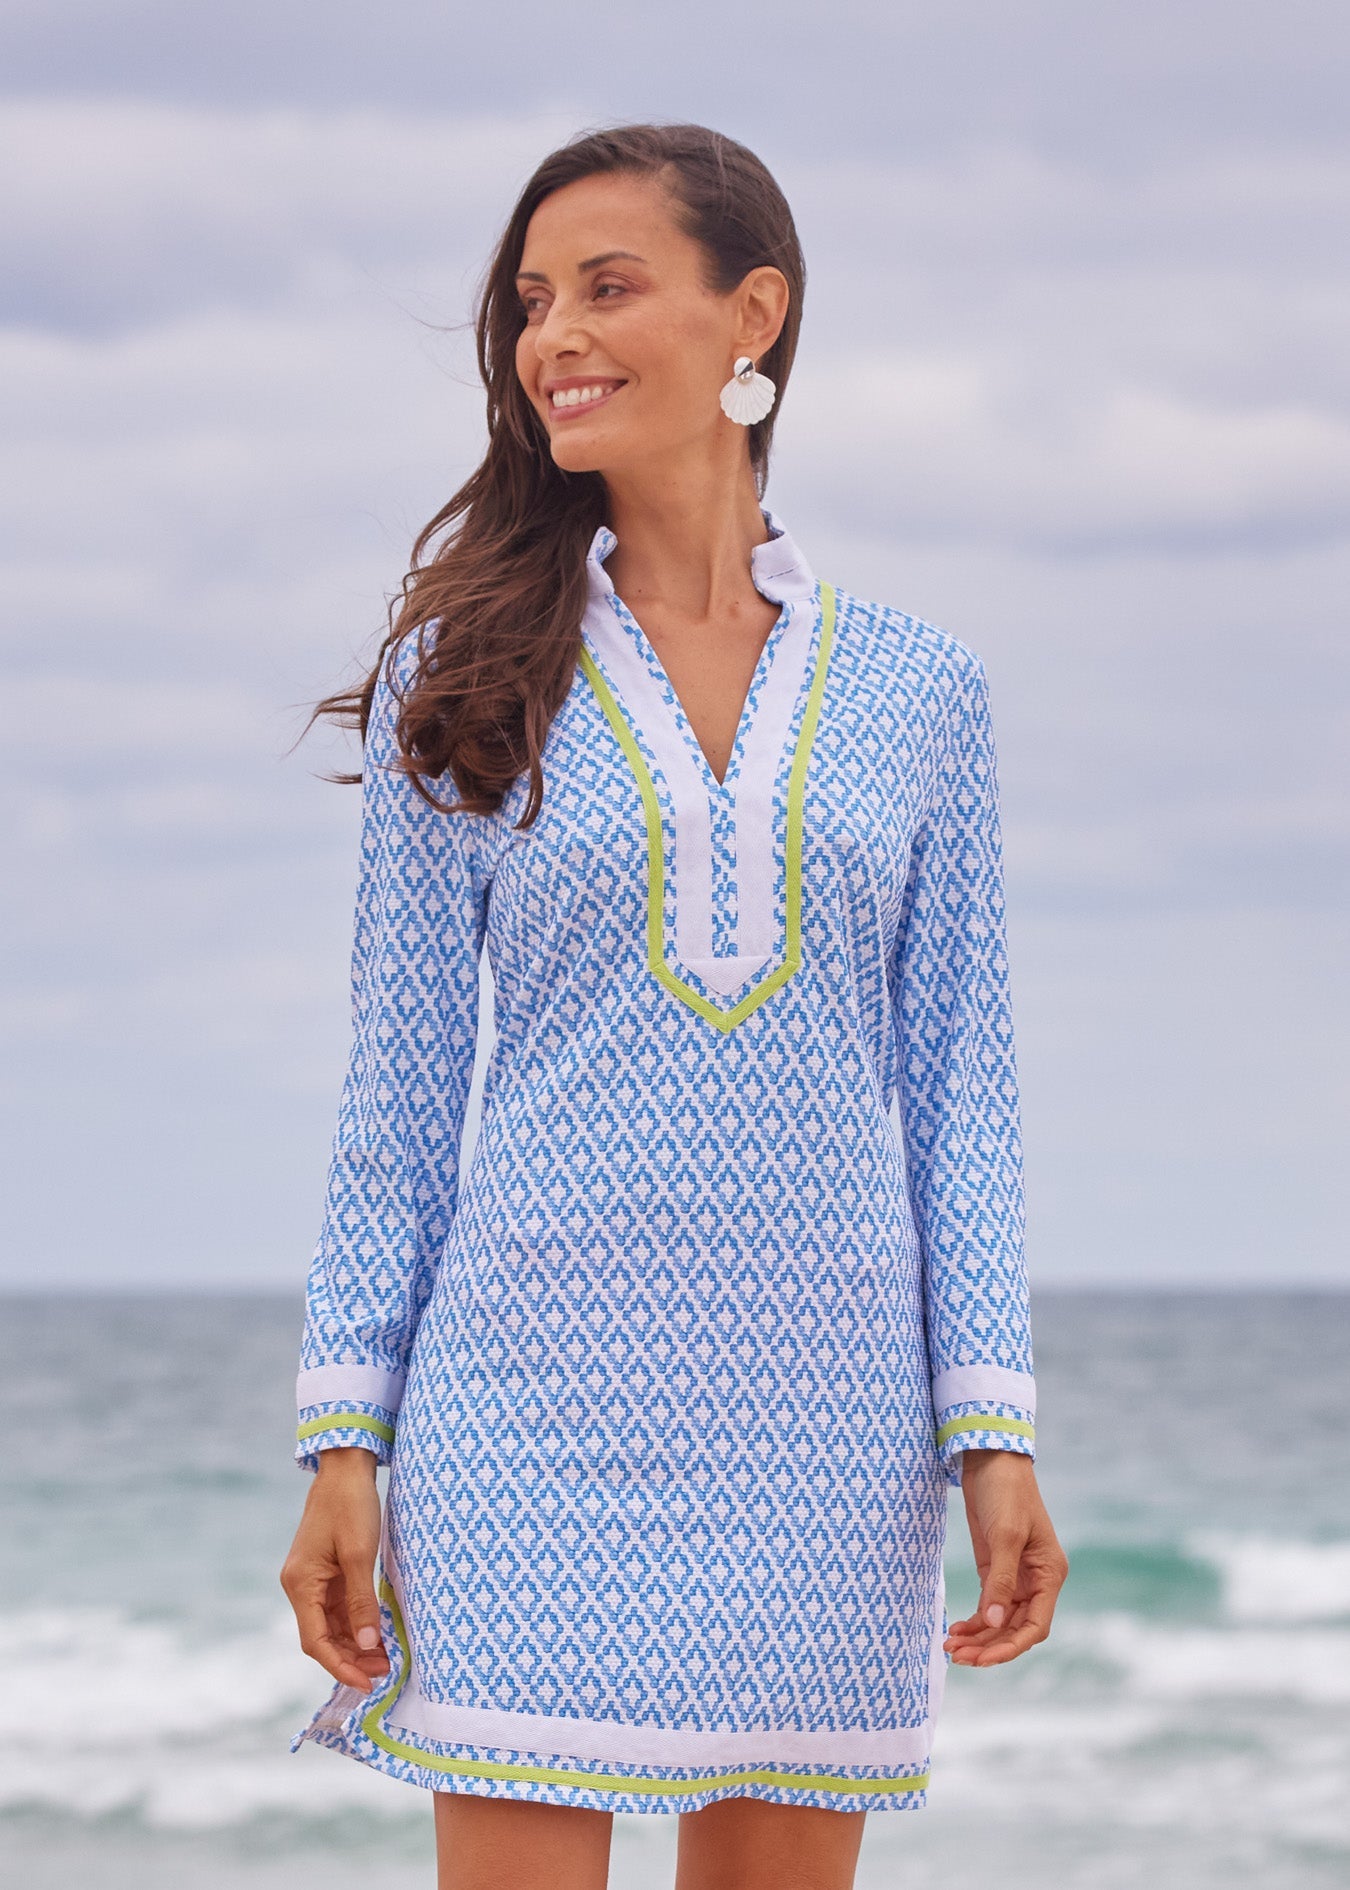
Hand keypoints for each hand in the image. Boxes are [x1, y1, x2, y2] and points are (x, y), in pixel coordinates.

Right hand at [280, 1446, 389, 1692]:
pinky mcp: (325, 1572)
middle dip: (351, 1658)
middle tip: (385, 1671)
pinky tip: (377, 1632)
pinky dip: (356, 1623)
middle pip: (322, 1637)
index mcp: (300, 1584)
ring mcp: (312, 1580)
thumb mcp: (359, 1555)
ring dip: (355, 1643)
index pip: (316, 1641)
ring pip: (330, 1625)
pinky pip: (337, 1608)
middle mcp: (300, 1586)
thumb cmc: (351, 1506)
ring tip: (385, 1658)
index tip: (367, 1683)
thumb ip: (361, 1602)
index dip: (341, 1666)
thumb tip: (368, 1643)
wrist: (345, 1468)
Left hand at [943, 1449, 1068, 1666]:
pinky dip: (974, 1622)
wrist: (990, 1461)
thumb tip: (993, 1622)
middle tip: (957, 1657)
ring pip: (999, 1622)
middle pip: (1015, 1629)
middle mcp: (1035, 1581)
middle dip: (989, 1647)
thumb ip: (1000, 1580)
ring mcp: (1015, 1578)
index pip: (1036, 1625)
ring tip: (950, 1648)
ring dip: (978, 1638)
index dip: (1012, 1647)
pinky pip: (987, 1607)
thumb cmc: (1007, 1493)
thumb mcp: (1005, 1535)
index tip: (985, 1659)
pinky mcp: (995, 1570)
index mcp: (1049, 1575)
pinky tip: (956, 1632)